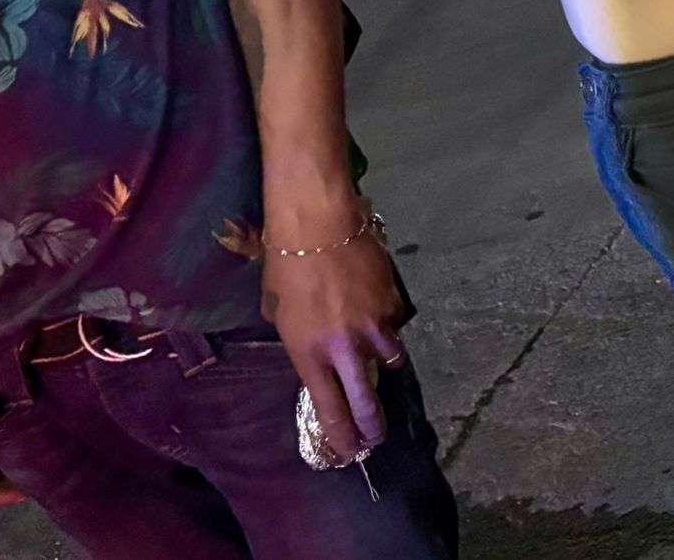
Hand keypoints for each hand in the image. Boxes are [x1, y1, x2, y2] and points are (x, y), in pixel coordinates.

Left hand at [261, 199, 407, 463]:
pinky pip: (395, 323)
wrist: (318, 223)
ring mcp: (374, 326)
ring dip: (383, 365)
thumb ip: (299, 340)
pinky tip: (375, 307)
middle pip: (366, 403)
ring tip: (377, 359)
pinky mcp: (393, 302)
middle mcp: (345, 348)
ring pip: (390, 361)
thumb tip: (315, 352)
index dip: (342, 437)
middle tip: (375, 437)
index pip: (330, 411)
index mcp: (309, 354)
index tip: (349, 451)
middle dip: (372, 427)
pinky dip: (387, 323)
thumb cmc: (286, 264)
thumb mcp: (279, 313)